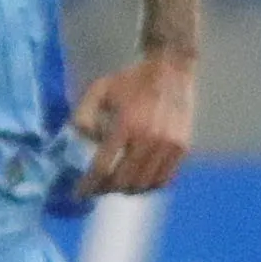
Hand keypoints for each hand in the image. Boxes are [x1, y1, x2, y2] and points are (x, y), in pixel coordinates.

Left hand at [71, 54, 194, 196]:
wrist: (170, 68)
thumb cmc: (130, 80)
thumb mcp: (98, 91)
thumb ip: (83, 118)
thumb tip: (78, 145)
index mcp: (126, 126)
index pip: (103, 167)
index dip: (88, 184)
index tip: (77, 193)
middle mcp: (149, 140)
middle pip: (124, 181)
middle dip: (105, 189)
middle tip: (95, 188)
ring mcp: (169, 146)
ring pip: (145, 184)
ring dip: (126, 190)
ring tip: (114, 186)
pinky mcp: (183, 148)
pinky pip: (165, 179)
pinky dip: (149, 186)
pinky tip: (137, 182)